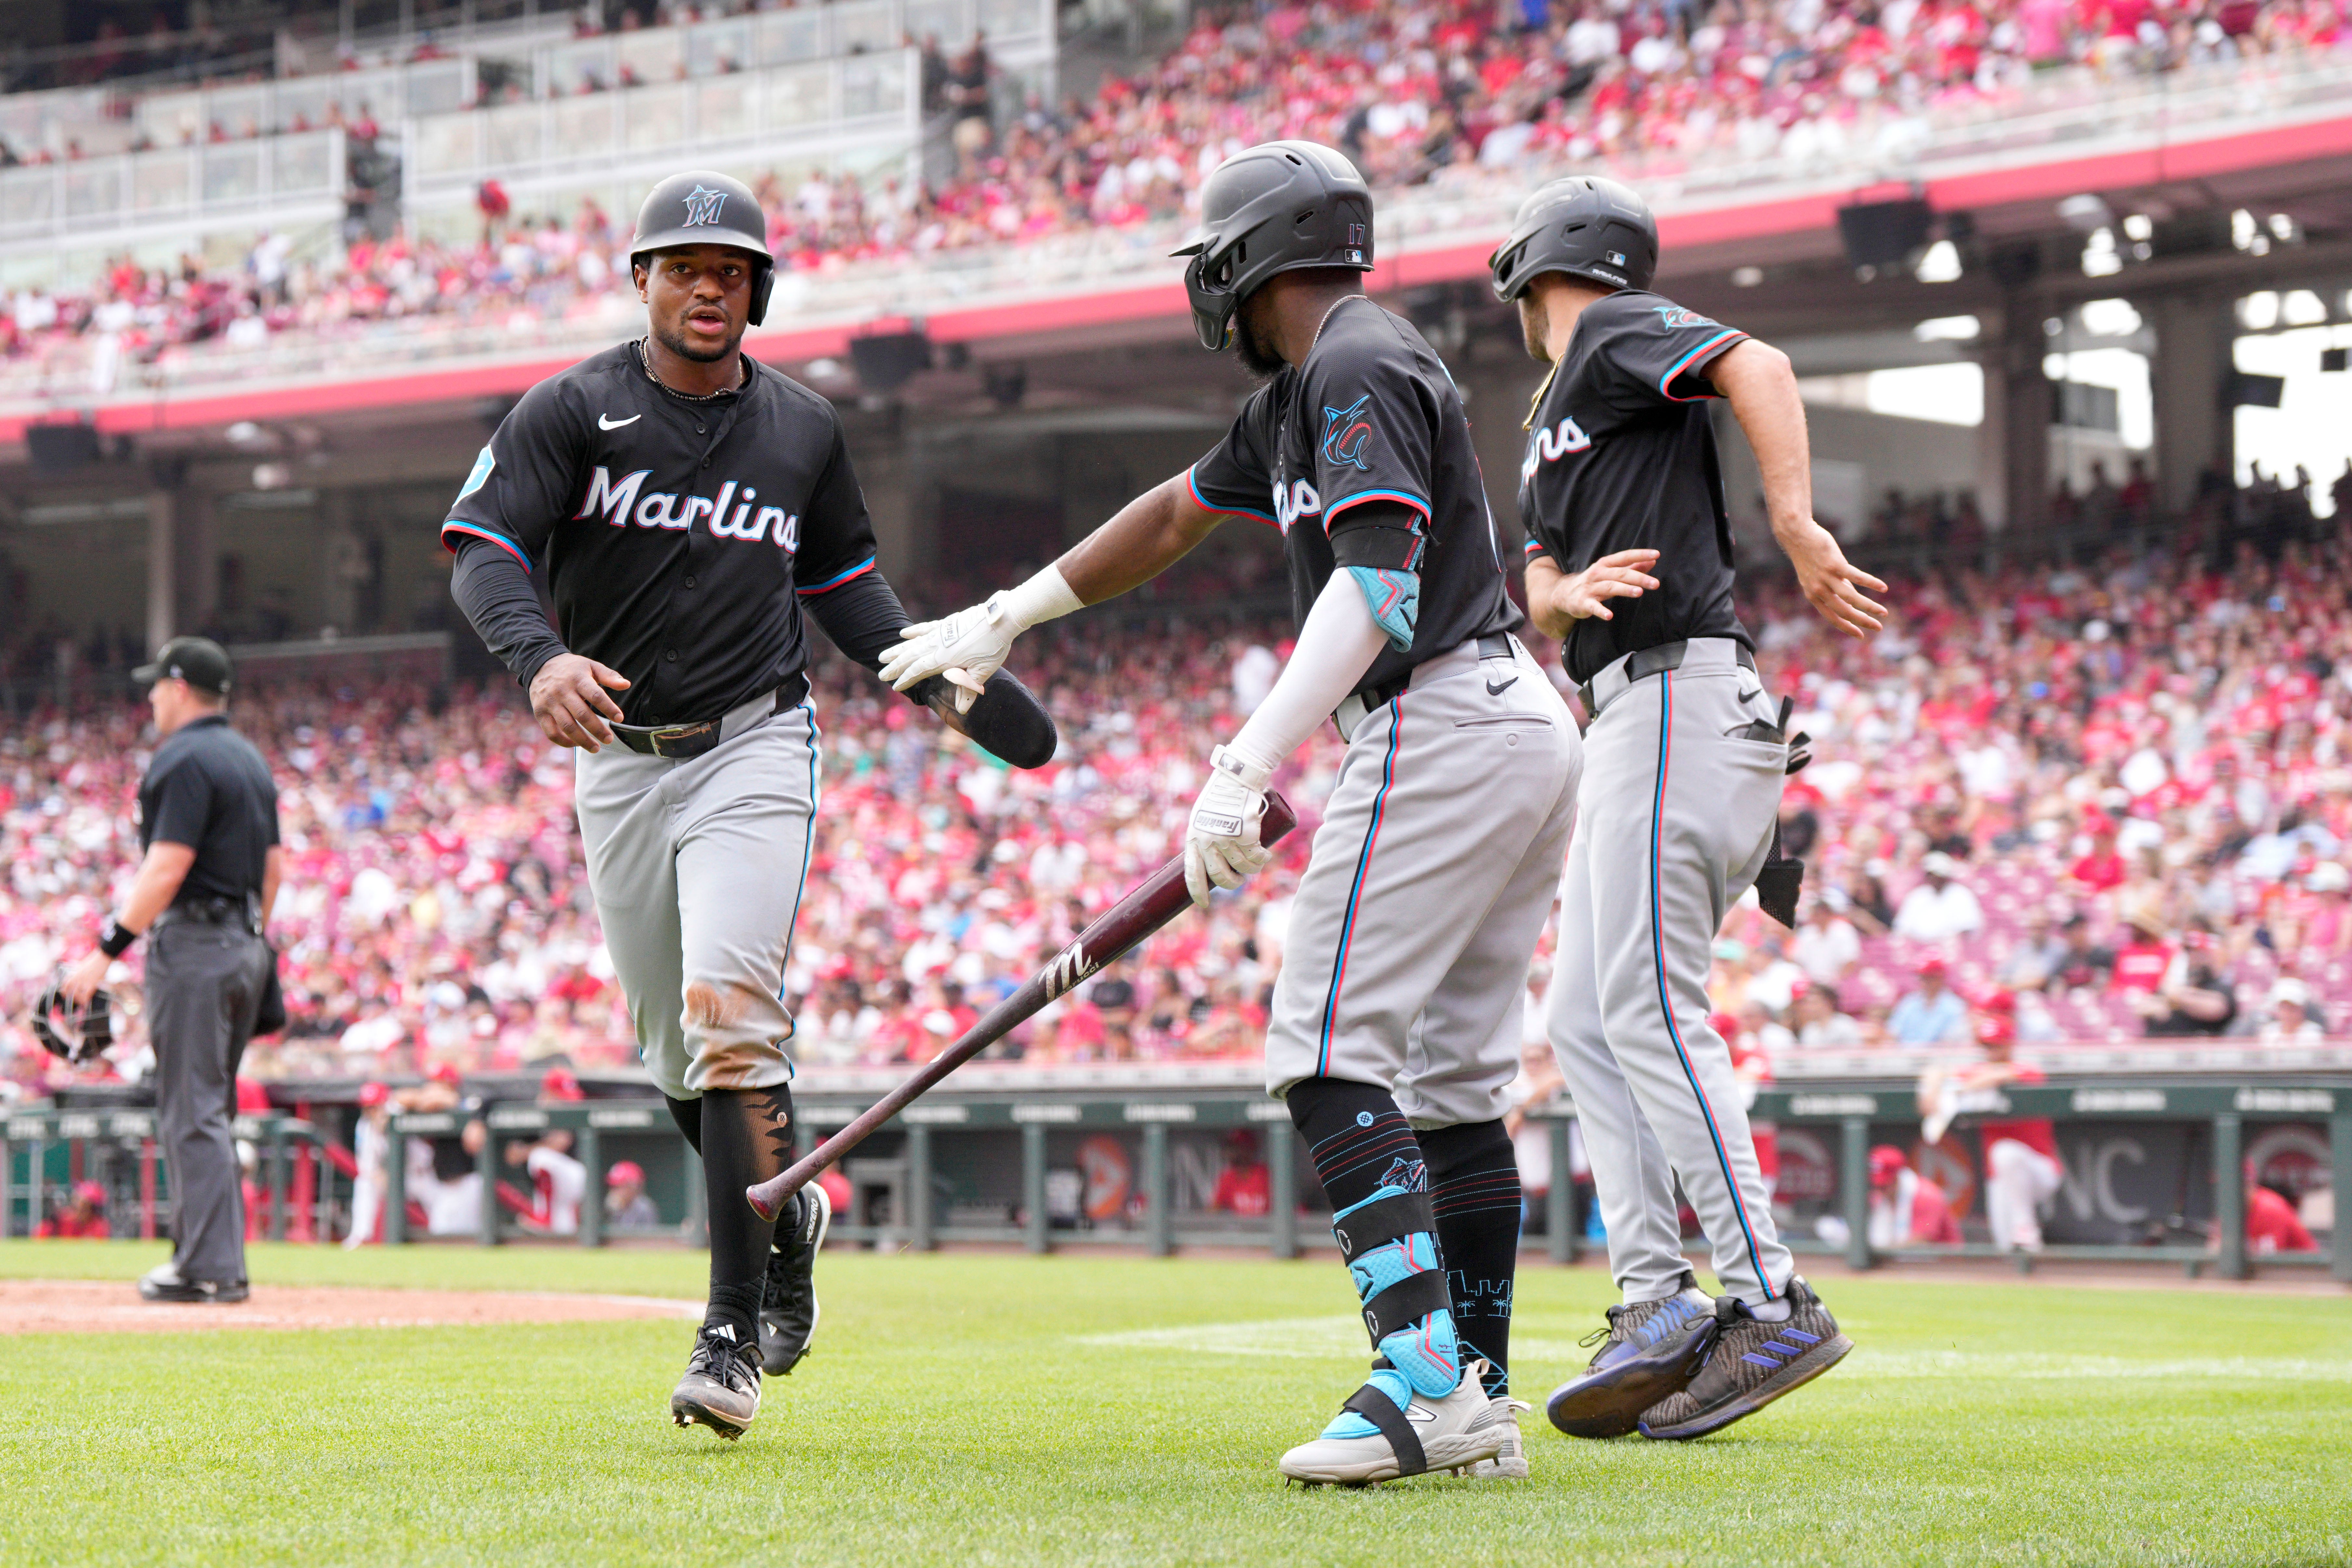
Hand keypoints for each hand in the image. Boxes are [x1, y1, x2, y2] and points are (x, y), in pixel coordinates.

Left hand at [59, 949, 108, 1008]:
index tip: (66, 995)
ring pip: (77, 994)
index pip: (65, 984)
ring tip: (82, 1001)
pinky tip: (87, 1002)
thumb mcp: (82, 965)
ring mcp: (84, 980)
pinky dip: (85, 999)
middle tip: (76, 1000)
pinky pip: (86, 994)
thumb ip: (79, 972)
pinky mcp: (92, 983)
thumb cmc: (95, 960)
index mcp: (75, 973)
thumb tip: (79, 977)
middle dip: (72, 997)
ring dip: (79, 999)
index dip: (64, 991)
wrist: (103, 956)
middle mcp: (77, 977)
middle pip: (70, 991)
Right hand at [530, 654, 630, 750]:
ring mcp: (550, 703)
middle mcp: (562, 691)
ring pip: (567, 726)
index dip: (609, 708)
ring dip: (583, 740)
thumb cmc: (572, 669)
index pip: (596, 695)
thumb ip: (609, 676)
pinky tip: (576, 744)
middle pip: (582, 714)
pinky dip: (564, 742)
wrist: (540, 665)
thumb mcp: (591, 666)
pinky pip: (551, 732)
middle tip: (609, 739)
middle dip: (597, 729)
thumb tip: (626, 685)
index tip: (620, 718)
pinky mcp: (540, 713)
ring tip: (596, 748)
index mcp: (578, 679)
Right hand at [881, 596, 1020, 712]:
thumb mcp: (983, 672)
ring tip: (883, 656)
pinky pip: (925, 628)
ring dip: (897, 650)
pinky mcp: (947, 623)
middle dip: (895, 667)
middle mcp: (938, 645)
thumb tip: (962, 710)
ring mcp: (941, 632)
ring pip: (913, 642)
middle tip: (881, 674)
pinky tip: (903, 633)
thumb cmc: (993, 646)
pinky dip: (914, 631)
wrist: (1000, 619)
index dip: (906, 679)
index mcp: (944, 659)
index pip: (918, 671)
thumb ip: (969, 690)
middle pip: (910, 657)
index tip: (895, 687)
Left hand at [1184, 744, 1273, 907]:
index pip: (1192, 872)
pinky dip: (1262, 859)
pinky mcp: (1246, 835)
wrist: (1236, 778)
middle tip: (1239, 880)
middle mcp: (1208, 841)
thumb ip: (1204, 836)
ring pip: (1242, 867)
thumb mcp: (1202, 816)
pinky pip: (1256, 856)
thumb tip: (1213, 860)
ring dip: (1252, 869)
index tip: (1203, 904)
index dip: (1198, 891)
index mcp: (1193, 838)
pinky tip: (1265, 855)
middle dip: (1232, 883)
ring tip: (1257, 862)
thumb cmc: (1219, 796)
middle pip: (1220, 876)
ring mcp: (1227, 839)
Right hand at [1549, 548, 1660, 622]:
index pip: (1625, 557)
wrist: (1564, 594)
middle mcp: (1598, 573)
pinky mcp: (1583, 602)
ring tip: (1639, 592)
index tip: (1656, 555)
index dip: (1640, 555)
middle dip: (1639, 577)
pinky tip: (1609, 616)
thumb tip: (1653, 561)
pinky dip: (1601, 611)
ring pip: (1609, 587)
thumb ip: (1632, 567)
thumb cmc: (1594, 582)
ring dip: (1624, 589)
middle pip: (1620, 573)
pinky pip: (1593, 606)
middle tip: (1655, 583)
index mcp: (1605, 564)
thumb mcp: (1612, 572)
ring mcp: (1590, 588)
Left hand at [1777, 518, 1886, 639]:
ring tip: (1884, 612)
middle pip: (1844, 611)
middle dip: (1862, 621)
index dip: (1847, 628)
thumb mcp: (1819, 576)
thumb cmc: (1810, 555)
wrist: (1796, 535)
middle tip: (1879, 628)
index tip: (1861, 636)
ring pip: (1851, 598)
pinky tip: (1883, 588)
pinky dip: (1870, 583)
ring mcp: (1826, 577)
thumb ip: (1836, 588)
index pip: (1832, 618)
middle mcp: (1819, 590)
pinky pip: (1856, 577)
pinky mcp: (1835, 564)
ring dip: (1869, 607)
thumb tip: (1854, 598)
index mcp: (1813, 596)